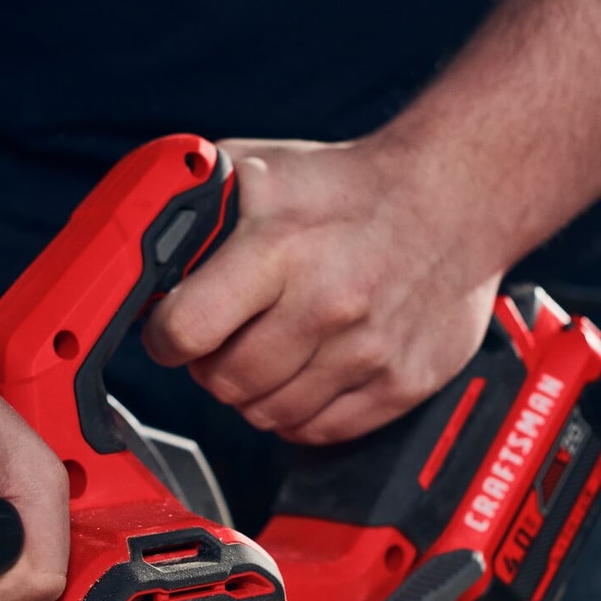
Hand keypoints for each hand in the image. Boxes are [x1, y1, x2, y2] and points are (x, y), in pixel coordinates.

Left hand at [142, 136, 504, 444]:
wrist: (457, 197)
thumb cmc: (350, 186)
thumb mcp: (261, 169)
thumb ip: (198, 208)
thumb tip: (143, 250)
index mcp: (281, 249)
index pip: (186, 330)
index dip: (165, 337)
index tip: (171, 330)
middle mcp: (327, 304)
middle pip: (226, 383)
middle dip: (210, 367)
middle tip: (223, 342)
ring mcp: (368, 351)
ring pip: (269, 415)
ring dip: (254, 392)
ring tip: (268, 351)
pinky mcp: (401, 384)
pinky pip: (320, 431)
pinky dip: (300, 413)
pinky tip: (305, 373)